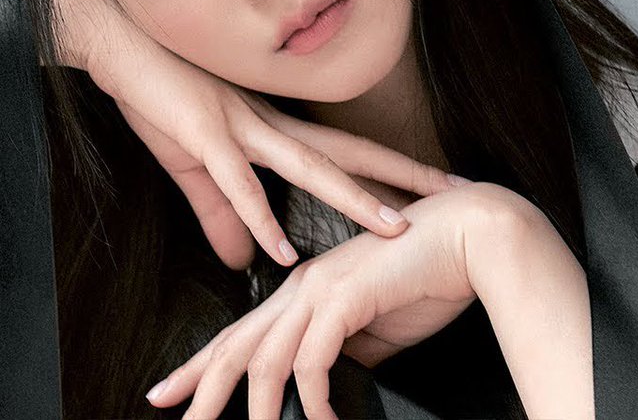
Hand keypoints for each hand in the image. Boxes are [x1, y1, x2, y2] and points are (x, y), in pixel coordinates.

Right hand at [52, 0, 458, 268]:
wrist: (115, 42)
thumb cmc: (156, 94)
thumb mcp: (194, 164)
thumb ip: (222, 217)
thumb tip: (244, 264)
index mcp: (270, 128)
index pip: (344, 152)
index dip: (392, 170)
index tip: (437, 186)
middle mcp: (268, 125)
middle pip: (348, 154)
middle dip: (403, 177)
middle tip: (458, 195)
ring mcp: (239, 129)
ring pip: (309, 167)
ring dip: (354, 199)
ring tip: (396, 229)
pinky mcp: (202, 137)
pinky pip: (236, 184)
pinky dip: (260, 218)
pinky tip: (282, 253)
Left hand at [146, 183, 559, 419]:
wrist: (469, 235)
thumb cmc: (425, 278)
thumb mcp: (374, 328)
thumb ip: (345, 352)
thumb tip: (328, 388)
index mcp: (299, 292)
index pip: (237, 336)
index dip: (198, 366)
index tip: (167, 394)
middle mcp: (298, 289)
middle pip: (234, 347)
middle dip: (199, 388)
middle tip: (169, 414)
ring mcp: (318, 290)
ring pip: (266, 359)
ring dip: (258, 409)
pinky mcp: (343, 297)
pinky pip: (314, 360)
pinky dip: (314, 399)